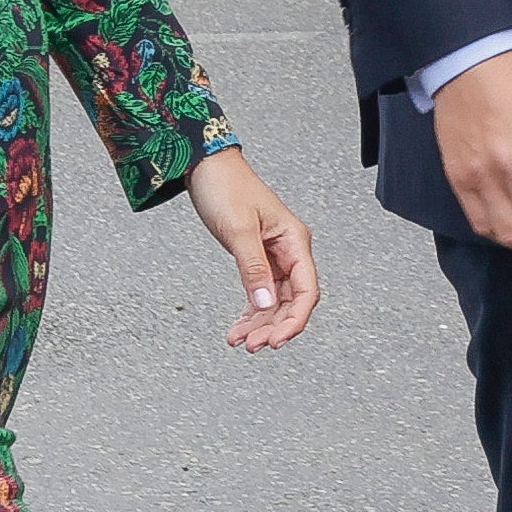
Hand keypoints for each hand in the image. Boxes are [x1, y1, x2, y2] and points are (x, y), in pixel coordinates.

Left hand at [185, 149, 319, 351]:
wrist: (206, 166)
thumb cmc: (226, 187)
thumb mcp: (239, 230)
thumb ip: (253, 269)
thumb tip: (265, 304)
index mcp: (294, 240)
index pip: (306, 291)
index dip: (295, 320)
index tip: (277, 340)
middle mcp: (289, 250)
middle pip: (292, 301)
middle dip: (274, 326)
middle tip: (252, 345)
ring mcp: (273, 255)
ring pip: (275, 301)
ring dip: (260, 323)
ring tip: (240, 340)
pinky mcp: (257, 258)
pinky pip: (260, 293)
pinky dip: (250, 312)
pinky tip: (238, 327)